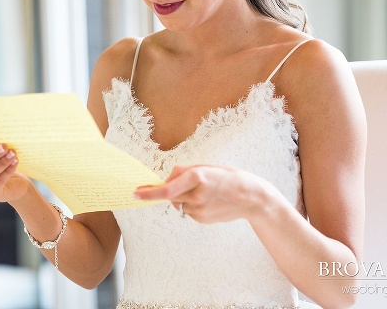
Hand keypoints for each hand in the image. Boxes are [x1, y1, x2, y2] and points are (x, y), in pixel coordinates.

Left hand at [134, 164, 266, 222]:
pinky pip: (187, 210)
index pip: (167, 188)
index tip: (135, 193)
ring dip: (183, 197)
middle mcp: (196, 195)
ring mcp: (199, 210)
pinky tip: (209, 201)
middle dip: (170, 189)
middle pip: (170, 194)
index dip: (149, 192)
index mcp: (197, 177)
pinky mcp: (202, 219)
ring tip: (205, 192)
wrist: (251, 198)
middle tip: (189, 184)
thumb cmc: (228, 177)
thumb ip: (183, 171)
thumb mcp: (206, 166)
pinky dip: (192, 204)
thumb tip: (165, 181)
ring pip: (178, 202)